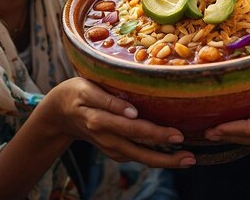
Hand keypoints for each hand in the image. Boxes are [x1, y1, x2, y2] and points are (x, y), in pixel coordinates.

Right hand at [39, 77, 195, 167]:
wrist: (58, 114)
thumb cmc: (75, 94)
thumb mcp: (86, 89)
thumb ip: (109, 101)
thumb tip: (133, 112)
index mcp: (100, 122)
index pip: (134, 130)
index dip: (157, 134)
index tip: (178, 136)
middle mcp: (107, 139)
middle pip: (141, 152)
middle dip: (167, 158)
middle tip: (191, 158)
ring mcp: (110, 147)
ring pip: (141, 157)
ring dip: (164, 161)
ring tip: (188, 159)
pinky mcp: (114, 149)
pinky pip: (136, 155)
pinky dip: (154, 156)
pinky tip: (171, 154)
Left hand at [204, 78, 249, 151]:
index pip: (247, 129)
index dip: (225, 128)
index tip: (206, 127)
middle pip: (242, 136)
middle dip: (219, 132)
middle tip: (196, 127)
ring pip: (247, 137)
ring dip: (228, 132)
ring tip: (205, 125)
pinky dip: (240, 130)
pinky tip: (227, 124)